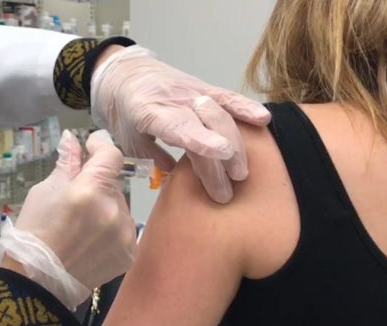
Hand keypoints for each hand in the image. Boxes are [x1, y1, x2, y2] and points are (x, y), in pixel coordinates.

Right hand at [0, 130, 135, 308]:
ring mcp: (125, 233)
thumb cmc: (34, 234)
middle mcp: (113, 210)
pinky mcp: (130, 253)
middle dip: (97, 187)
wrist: (38, 282)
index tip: (91, 149)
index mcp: (90, 190)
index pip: (111, 155)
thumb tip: (73, 140)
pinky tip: (91, 243)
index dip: (100, 148)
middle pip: (113, 184)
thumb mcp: (44, 192)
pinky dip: (111, 232)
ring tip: (81, 229)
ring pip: (120, 208)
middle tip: (74, 203)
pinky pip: (124, 231)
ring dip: (105, 210)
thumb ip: (66, 165)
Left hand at [91, 45, 271, 202]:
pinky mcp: (203, 87)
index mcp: (148, 112)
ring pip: (220, 114)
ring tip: (241, 172)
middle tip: (226, 191)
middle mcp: (173, 99)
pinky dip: (245, 107)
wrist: (125, 73)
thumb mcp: (129, 140)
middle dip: (219, 160)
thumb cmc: (124, 112)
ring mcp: (190, 91)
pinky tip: (262, 119)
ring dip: (235, 144)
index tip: (220, 152)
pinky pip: (227, 97)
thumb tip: (177, 178)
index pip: (177, 126)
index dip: (200, 138)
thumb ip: (154, 157)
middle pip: (205, 127)